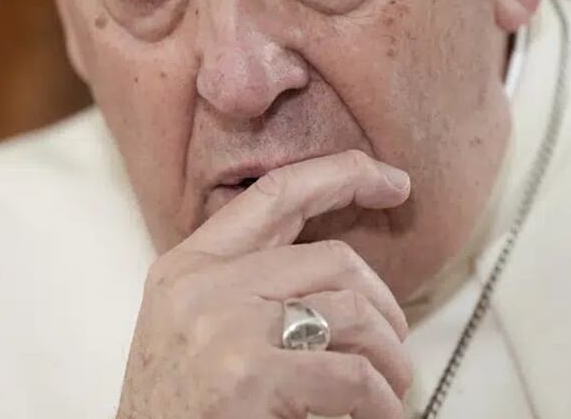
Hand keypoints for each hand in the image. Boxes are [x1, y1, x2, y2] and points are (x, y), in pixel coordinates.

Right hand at [116, 150, 413, 418]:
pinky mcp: (250, 376)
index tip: (392, 180)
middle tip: (394, 345)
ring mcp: (225, 328)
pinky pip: (353, 375)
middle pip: (333, 258)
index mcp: (187, 267)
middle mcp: (202, 286)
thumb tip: (338, 271)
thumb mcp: (192, 329)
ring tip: (389, 392)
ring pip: (354, 312)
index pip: (274, 195)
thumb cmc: (175, 412)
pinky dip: (381, 403)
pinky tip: (377, 418)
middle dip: (385, 303)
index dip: (341, 175)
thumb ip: (245, 288)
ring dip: (389, 359)